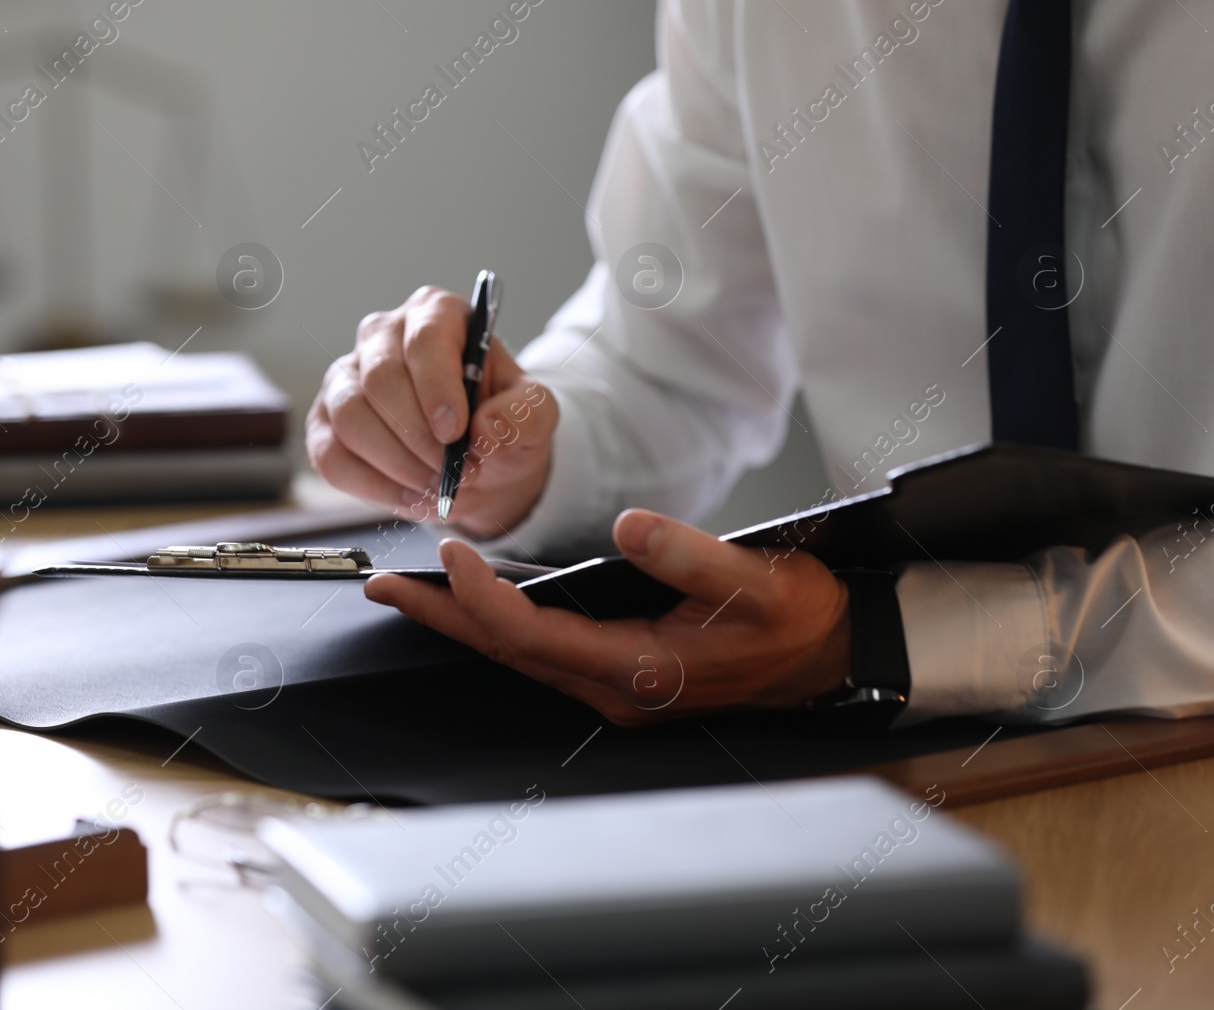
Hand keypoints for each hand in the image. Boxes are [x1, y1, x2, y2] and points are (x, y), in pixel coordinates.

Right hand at [307, 286, 557, 538]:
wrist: (477, 458)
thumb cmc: (499, 421)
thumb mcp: (533, 415)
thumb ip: (523, 415)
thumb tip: (487, 430)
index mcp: (436, 314)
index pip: (424, 339)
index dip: (437, 388)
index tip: (455, 433)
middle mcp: (382, 335)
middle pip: (380, 378)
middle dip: (418, 436)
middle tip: (452, 472)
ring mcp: (346, 377)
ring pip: (350, 417)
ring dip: (396, 464)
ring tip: (437, 488)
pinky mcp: (325, 422)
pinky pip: (330, 456)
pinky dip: (372, 486)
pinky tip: (411, 498)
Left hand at [364, 508, 851, 725]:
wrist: (832, 658)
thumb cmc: (797, 623)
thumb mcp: (754, 582)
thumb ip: (689, 556)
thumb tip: (629, 525)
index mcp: (639, 667)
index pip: (533, 635)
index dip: (482, 597)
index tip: (448, 552)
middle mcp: (615, 688)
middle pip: (506, 652)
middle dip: (441, 618)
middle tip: (382, 588)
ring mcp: (615, 686)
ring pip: (518, 656)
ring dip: (463, 622)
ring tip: (412, 592)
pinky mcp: (620, 673)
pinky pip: (541, 652)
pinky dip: (500, 625)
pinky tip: (480, 604)